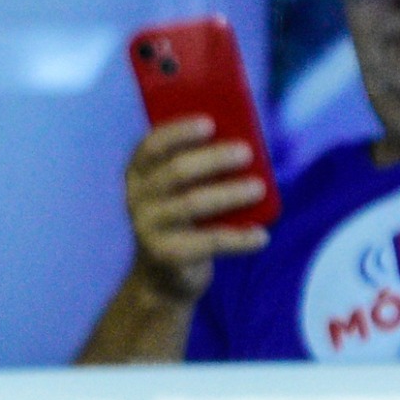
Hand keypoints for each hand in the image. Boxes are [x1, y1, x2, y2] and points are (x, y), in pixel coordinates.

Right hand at [122, 116, 272, 303]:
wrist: (164, 276)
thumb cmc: (184, 220)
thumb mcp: (183, 190)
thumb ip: (201, 167)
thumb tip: (247, 143)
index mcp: (140, 174)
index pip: (152, 146)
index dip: (179, 132)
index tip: (210, 123)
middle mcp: (137, 198)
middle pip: (176, 172)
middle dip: (213, 159)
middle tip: (246, 152)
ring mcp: (149, 228)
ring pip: (192, 204)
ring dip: (230, 193)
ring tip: (259, 187)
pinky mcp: (167, 255)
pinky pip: (208, 243)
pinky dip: (239, 239)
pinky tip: (262, 236)